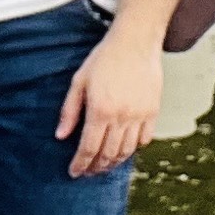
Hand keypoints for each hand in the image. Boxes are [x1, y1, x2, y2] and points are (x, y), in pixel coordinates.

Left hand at [55, 28, 162, 177]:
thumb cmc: (105, 58)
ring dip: (114, 162)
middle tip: (88, 172)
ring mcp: (139, 115)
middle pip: (107, 154)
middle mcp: (121, 116)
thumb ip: (70, 110)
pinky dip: (133, 149)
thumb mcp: (79, 81)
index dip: (80, 164)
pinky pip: (144, 139)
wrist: (135, 41)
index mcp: (100, 110)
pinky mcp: (153, 111)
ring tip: (104, 165)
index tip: (74, 172)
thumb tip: (61, 135)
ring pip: (126, 151)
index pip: (88, 148)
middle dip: (95, 167)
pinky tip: (124, 149)